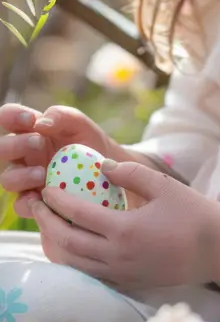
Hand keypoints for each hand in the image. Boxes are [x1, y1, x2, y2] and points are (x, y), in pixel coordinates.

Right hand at [0, 104, 123, 218]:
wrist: (106, 170)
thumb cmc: (88, 141)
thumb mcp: (79, 123)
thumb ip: (61, 115)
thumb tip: (40, 124)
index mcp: (28, 131)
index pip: (7, 118)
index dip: (11, 116)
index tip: (31, 119)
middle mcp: (22, 154)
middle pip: (1, 149)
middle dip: (15, 145)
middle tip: (38, 143)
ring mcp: (26, 179)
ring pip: (7, 179)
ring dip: (21, 175)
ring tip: (42, 173)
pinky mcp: (35, 200)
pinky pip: (21, 205)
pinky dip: (28, 202)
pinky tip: (44, 197)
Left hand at [30, 159, 218, 289]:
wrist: (216, 249)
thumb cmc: (193, 212)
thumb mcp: (163, 185)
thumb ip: (130, 174)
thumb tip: (102, 165)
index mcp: (125, 230)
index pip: (79, 215)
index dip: (58, 201)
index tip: (46, 189)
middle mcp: (118, 256)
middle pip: (69, 242)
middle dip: (47, 224)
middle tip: (37, 206)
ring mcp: (121, 274)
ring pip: (74, 263)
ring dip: (55, 244)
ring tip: (47, 226)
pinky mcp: (127, 283)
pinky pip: (89, 274)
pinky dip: (72, 261)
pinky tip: (69, 247)